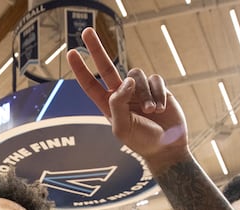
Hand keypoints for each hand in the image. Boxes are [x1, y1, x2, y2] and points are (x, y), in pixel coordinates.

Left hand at [67, 27, 189, 170]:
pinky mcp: (157, 88)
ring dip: (144, 94)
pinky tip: (160, 109)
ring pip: (137, 75)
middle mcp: (122, 94)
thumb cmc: (142, 141)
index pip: (90, 85)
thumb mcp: (123, 128)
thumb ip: (118, 104)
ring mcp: (139, 90)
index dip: (81, 70)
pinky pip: (155, 79)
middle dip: (96, 49)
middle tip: (87, 32)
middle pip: (107, 67)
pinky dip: (158, 94)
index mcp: (108, 105)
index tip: (71, 53)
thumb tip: (126, 80)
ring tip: (150, 112)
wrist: (167, 146)